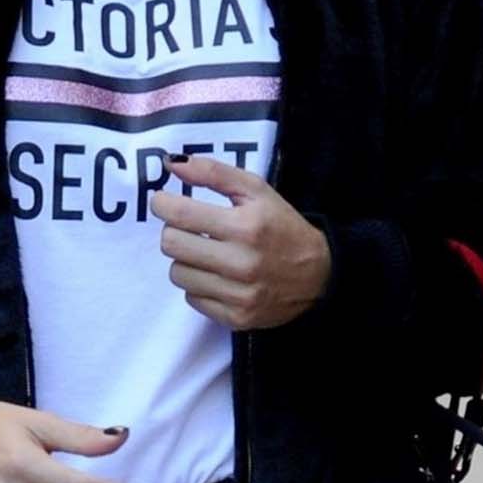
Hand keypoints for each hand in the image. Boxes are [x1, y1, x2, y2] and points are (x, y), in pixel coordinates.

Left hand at [151, 154, 331, 331]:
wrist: (320, 275)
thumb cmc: (284, 227)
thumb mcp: (257, 191)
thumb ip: (214, 173)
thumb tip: (171, 165)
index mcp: (245, 226)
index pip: (179, 214)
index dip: (162, 204)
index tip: (165, 202)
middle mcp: (241, 263)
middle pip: (171, 245)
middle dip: (174, 231)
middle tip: (189, 228)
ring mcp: (238, 295)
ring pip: (177, 273)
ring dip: (186, 260)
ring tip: (206, 253)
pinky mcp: (236, 318)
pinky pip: (192, 298)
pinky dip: (199, 285)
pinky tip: (218, 276)